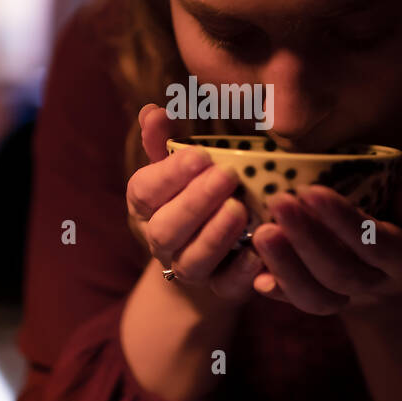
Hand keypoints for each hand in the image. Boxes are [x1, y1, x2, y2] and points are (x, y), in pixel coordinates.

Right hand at [125, 103, 264, 303]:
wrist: (217, 249)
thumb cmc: (198, 191)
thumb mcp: (182, 165)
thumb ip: (166, 141)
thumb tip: (153, 111)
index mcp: (146, 205)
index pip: (144, 192)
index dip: (170, 175)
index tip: (200, 156)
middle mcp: (161, 240)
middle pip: (165, 230)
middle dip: (195, 203)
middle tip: (227, 176)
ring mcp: (189, 269)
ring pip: (191, 262)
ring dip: (215, 236)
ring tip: (240, 209)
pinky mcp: (221, 289)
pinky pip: (225, 287)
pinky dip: (240, 273)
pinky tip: (256, 252)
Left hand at [250, 182, 401, 316]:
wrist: (393, 272)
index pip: (378, 244)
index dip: (344, 222)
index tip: (311, 190)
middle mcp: (381, 285)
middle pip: (341, 273)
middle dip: (306, 239)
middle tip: (277, 202)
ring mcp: (351, 302)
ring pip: (318, 298)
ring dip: (286, 266)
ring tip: (262, 232)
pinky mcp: (324, 305)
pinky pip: (299, 306)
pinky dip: (277, 292)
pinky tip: (255, 273)